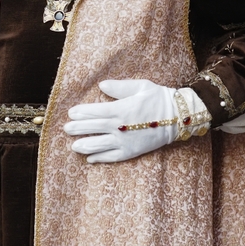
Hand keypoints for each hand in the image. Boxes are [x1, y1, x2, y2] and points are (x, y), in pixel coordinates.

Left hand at [63, 80, 206, 162]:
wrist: (178, 117)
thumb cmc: (159, 98)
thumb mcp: (140, 86)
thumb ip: (119, 87)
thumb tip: (101, 86)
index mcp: (120, 109)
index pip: (95, 111)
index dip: (81, 113)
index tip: (71, 113)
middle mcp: (120, 127)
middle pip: (93, 128)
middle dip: (78, 129)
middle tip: (66, 129)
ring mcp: (125, 141)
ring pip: (99, 145)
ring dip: (85, 145)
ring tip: (74, 146)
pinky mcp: (131, 152)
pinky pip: (112, 157)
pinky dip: (100, 158)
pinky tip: (90, 159)